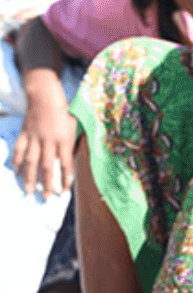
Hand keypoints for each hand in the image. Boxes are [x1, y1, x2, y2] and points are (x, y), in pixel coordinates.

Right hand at [12, 72, 77, 194]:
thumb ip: (73, 142)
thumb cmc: (65, 109)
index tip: (64, 191)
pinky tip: (17, 173)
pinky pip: (19, 150)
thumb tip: (73, 160)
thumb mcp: (75, 124)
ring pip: (31, 161)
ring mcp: (34, 137)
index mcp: (64, 137)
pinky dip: (17, 162)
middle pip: (47, 166)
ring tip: (29, 192)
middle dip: (47, 183)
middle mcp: (49, 139)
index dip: (65, 178)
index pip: (66, 163)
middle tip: (45, 198)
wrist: (45, 94)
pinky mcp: (24, 133)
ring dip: (29, 178)